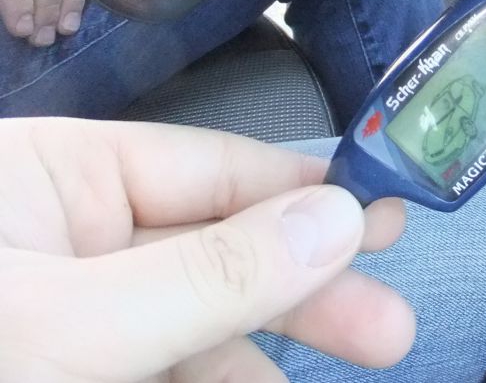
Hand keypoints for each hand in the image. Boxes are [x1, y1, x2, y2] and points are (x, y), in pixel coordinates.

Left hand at [0, 118, 414, 381]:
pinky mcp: (74, 366)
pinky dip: (218, 379)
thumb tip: (340, 218)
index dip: (307, 193)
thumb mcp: (72, 327)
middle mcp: (66, 235)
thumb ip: (212, 274)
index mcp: (51, 177)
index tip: (387, 220)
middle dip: (307, 290)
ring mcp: (69, 310)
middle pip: (219, 250)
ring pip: (197, 321)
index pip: (212, 168)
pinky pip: (162, 366)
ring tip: (354, 367)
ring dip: (269, 352)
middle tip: (389, 328)